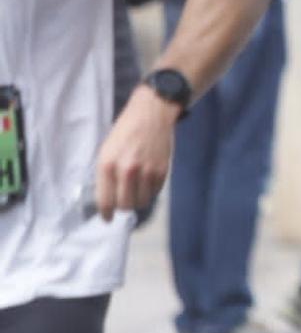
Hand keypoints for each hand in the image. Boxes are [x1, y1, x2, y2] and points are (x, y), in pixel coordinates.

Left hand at [92, 89, 178, 219]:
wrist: (151, 114)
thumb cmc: (124, 132)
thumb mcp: (106, 151)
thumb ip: (106, 174)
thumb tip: (108, 198)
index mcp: (107, 165)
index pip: (105, 200)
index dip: (106, 213)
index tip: (107, 219)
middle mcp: (127, 171)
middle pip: (125, 205)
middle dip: (123, 206)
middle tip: (123, 201)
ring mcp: (147, 171)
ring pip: (142, 201)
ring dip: (137, 200)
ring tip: (136, 191)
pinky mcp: (162, 170)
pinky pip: (155, 192)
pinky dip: (150, 191)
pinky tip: (146, 182)